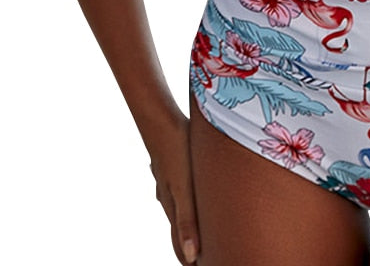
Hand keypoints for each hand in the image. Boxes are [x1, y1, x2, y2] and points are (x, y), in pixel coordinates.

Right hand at [146, 113, 199, 263]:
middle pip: (180, 227)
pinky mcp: (172, 165)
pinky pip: (178, 189)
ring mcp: (168, 181)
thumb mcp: (184, 189)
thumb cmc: (175, 154)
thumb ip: (187, 221)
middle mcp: (169, 197)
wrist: (160, 122)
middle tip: (205, 254)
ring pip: (180, 207)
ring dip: (188, 221)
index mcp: (173, 207)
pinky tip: (186, 192)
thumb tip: (191, 257)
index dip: (189, 259)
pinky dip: (186, 200)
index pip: (180, 242)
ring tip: (198, 229)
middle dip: (190, 242)